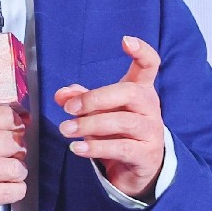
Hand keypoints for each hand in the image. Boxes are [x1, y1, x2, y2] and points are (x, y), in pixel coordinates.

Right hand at [0, 104, 27, 210]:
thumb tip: (15, 120)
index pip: (2, 116)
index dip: (16, 123)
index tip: (17, 129)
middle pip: (11, 142)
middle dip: (18, 148)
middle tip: (14, 153)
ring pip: (14, 167)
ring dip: (18, 171)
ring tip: (10, 172)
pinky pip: (10, 191)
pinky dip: (16, 190)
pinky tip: (9, 187)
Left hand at [53, 35, 163, 202]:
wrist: (140, 169)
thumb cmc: (120, 133)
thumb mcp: (100, 112)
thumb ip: (81, 100)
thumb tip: (61, 94)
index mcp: (142, 90)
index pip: (150, 65)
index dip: (141, 51)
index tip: (125, 41)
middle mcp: (150, 107)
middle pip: (130, 93)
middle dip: (95, 98)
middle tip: (69, 109)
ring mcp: (151, 131)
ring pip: (123, 121)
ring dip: (90, 125)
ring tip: (66, 129)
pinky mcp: (146, 155)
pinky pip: (121, 148)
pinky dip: (96, 148)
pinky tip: (77, 149)